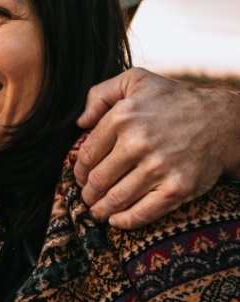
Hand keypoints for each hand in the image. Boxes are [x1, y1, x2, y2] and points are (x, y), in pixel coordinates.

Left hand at [75, 68, 239, 228]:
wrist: (221, 121)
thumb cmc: (173, 101)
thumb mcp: (136, 80)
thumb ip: (100, 94)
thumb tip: (80, 123)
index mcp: (123, 117)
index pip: (88, 155)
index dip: (79, 171)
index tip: (81, 178)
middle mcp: (138, 142)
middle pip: (98, 180)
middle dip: (88, 193)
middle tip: (88, 197)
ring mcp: (159, 167)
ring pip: (116, 198)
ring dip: (101, 209)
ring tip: (98, 211)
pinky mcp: (177, 188)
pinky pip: (143, 212)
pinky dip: (125, 221)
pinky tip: (116, 220)